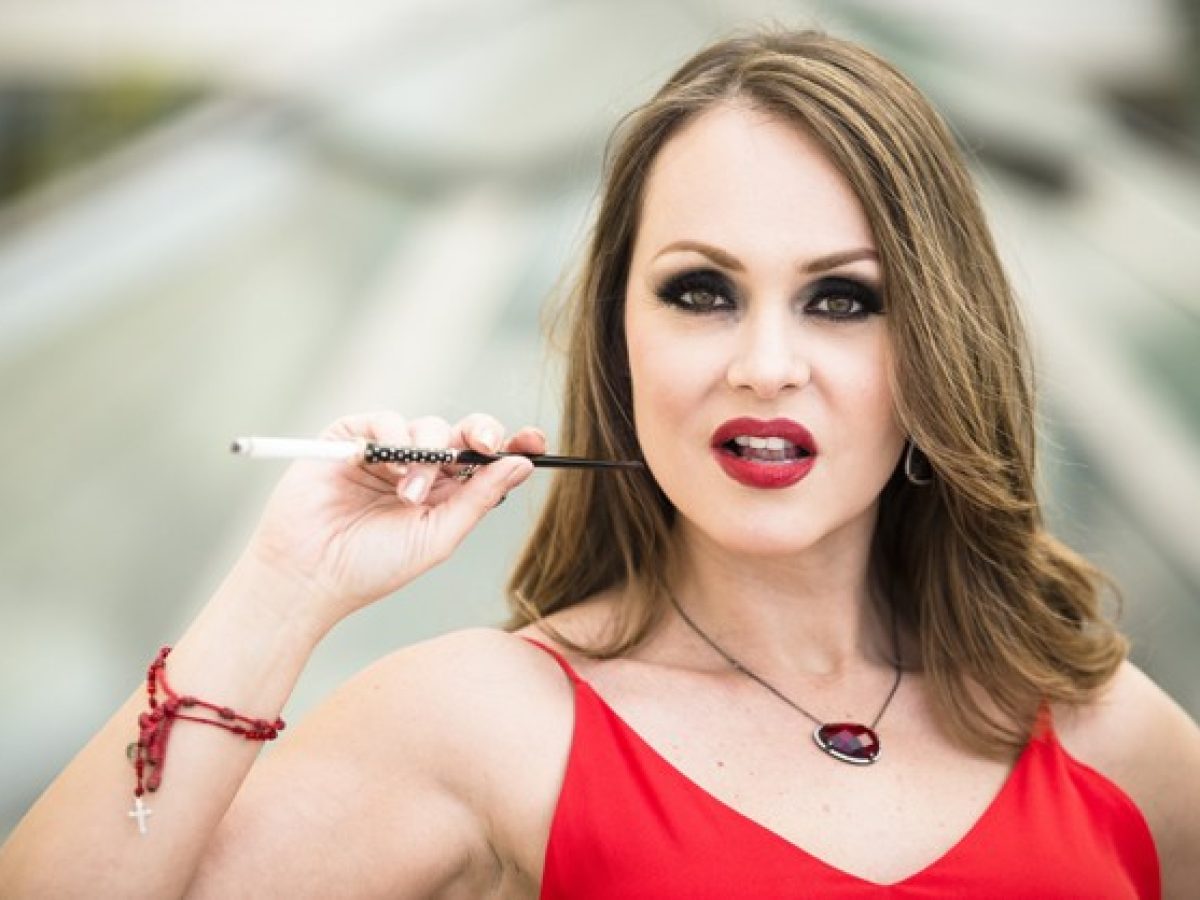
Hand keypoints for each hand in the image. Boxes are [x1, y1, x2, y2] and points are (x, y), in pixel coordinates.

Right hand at [241, 411, 543, 629]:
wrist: (310, 574)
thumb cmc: (372, 567)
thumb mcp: (438, 537)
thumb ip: (477, 499)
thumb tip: (522, 463)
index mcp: (447, 494)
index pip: (486, 461)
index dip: (512, 445)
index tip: (536, 440)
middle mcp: (420, 468)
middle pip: (464, 433)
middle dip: (480, 433)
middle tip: (485, 445)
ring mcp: (385, 451)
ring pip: (428, 427)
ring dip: (427, 457)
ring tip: (409, 495)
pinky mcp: (351, 438)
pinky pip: (385, 420)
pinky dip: (393, 440)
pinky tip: (386, 469)